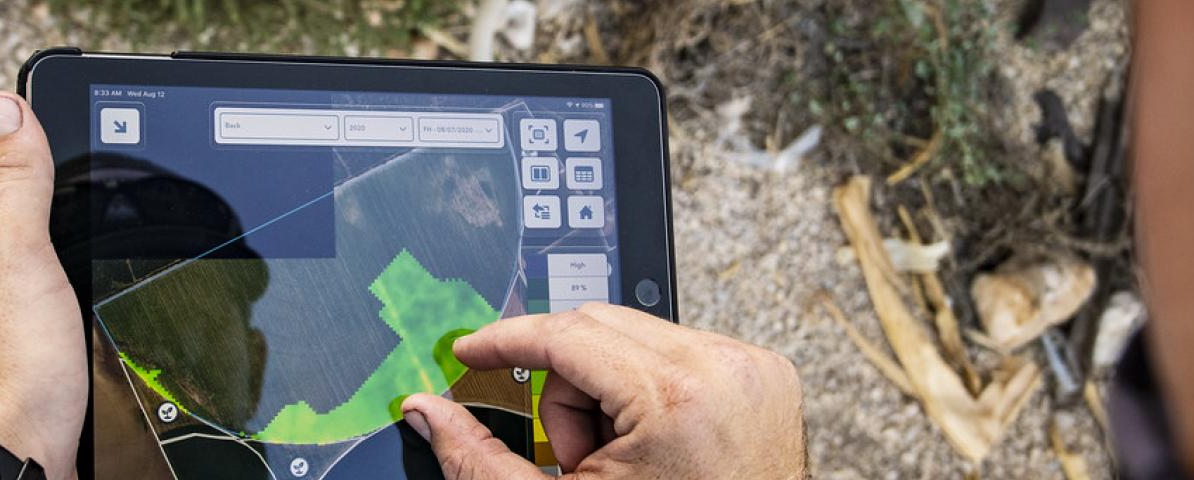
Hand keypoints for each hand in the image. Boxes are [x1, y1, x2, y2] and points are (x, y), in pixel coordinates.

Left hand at [0, 93, 84, 478]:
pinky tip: (67, 375)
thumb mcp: (21, 251)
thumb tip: (6, 106)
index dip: (57, 233)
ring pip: (33, 317)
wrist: (8, 461)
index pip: (14, 217)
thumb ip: (17, 181)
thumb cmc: (7, 369)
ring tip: (72, 346)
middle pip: (28, 269)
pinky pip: (35, 359)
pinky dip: (56, 365)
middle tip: (75, 310)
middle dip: (62, 286)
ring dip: (61, 328)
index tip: (76, 260)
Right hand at [400, 303, 805, 478]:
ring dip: (608, 390)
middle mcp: (722, 369)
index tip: (470, 350)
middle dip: (565, 388)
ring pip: (635, 335)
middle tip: (574, 456)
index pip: (565, 334)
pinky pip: (680, 351)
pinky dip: (651, 391)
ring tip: (624, 461)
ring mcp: (750, 368)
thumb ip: (481, 461)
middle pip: (595, 327)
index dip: (503, 341)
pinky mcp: (764, 373)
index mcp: (676, 398)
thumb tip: (428, 413)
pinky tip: (656, 447)